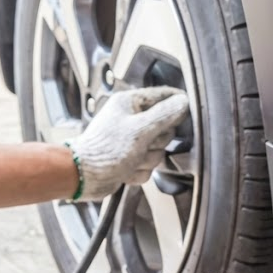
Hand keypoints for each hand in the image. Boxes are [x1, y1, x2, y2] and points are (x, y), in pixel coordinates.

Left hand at [67, 86, 189, 200]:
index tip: (187, 109)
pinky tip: (126, 170)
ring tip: (131, 160)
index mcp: (130, 103)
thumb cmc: (106, 150)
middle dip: (156, 142)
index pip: (163, 96)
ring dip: (147, 160)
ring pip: (157, 151)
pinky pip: (148, 166)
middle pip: (165, 128)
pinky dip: (139, 171)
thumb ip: (164, 115)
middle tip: (144, 145)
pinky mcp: (130, 159)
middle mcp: (131, 120)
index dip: (177, 104)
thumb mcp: (140, 130)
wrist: (84, 176)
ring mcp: (131, 141)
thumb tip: (183, 102)